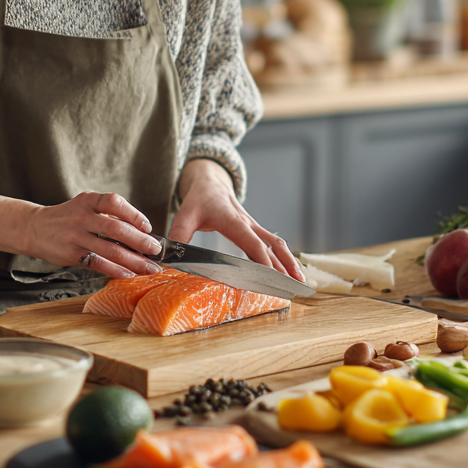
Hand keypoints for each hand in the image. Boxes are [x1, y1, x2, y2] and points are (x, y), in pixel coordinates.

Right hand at [20, 191, 164, 279]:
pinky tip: (128, 274)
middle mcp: (82, 217)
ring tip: (149, 267)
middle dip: (140, 241)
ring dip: (133, 260)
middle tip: (155, 250)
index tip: (148, 227)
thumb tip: (140, 232)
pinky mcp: (71, 254)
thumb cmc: (67, 218)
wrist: (34, 228)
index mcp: (88, 201)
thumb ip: (107, 215)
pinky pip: (97, 264)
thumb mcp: (84, 206)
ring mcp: (75, 236)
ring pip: (110, 249)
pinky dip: (115, 270)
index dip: (134, 214)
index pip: (115, 203)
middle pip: (116, 229)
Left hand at [169, 159, 305, 281]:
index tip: (271, 278)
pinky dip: (283, 258)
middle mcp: (248, 224)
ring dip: (289, 262)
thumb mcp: (185, 214)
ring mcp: (254, 227)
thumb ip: (179, 233)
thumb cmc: (199, 199)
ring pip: (277, 245)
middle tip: (294, 286)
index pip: (253, 243)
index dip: (262, 260)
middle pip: (273, 246)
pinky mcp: (255, 230)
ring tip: (299, 282)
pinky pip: (273, 244)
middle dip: (285, 266)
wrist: (210, 182)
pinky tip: (289, 272)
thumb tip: (168, 255)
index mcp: (234, 221)